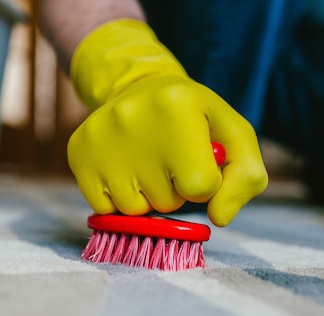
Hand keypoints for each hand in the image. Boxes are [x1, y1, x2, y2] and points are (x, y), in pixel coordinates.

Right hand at [69, 20, 267, 225]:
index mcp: (178, 105)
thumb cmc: (195, 120)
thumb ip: (245, 179)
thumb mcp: (234, 136)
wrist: (141, 90)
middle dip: (174, 190)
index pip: (201, 188)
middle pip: (166, 202)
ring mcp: (100, 137)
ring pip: (134, 209)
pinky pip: (105, 209)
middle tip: (169, 158)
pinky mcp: (78, 153)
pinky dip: (118, 198)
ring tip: (147, 162)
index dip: (205, 183)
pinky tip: (124, 168)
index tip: (198, 162)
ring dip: (146, 196)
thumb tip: (218, 218)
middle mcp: (132, 118)